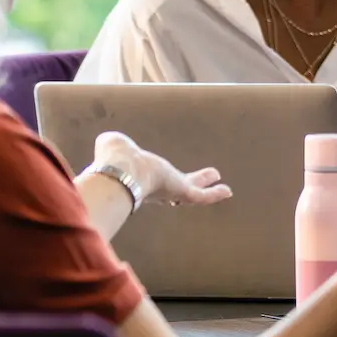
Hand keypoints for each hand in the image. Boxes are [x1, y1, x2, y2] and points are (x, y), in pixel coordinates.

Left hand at [92, 131, 232, 207]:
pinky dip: (214, 194)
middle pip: (177, 189)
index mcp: (142, 179)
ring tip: (224, 189)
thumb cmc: (112, 160)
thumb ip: (114, 144)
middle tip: (202, 182)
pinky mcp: (181, 192)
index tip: (169, 181)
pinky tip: (228, 191)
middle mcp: (156, 189)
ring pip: (192, 192)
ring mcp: (170, 191)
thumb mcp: (114, 146)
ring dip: (207, 189)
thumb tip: (109, 140)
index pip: (155, 181)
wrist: (121, 172)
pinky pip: (201, 196)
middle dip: (191, 185)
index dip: (163, 180)